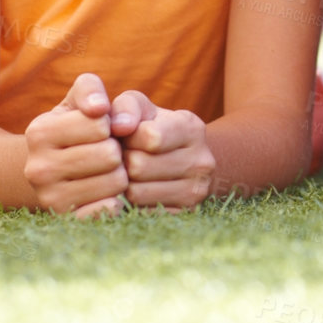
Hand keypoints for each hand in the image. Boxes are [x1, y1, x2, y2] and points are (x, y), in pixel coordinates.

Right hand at [23, 73, 127, 217]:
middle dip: (117, 150)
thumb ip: (90, 90)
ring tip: (106, 171)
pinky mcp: (67, 221)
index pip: (101, 125)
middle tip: (106, 152)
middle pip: (109, 155)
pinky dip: (117, 200)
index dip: (109, 124)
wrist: (54, 168)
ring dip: (120, 174)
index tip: (100, 129)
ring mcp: (49, 199)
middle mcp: (37, 169)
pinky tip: (106, 193)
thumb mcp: (78, 100)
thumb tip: (99, 108)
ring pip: (115, 183)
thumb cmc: (76, 126)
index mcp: (39, 132)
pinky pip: (109, 210)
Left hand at [111, 91, 217, 211]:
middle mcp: (202, 161)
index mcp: (192, 128)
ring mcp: (197, 191)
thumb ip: (127, 108)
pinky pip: (141, 214)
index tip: (128, 136)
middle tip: (125, 157)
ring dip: (123, 184)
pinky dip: (130, 204)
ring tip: (129, 174)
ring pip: (137, 193)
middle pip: (140, 167)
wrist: (182, 158)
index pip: (150, 137)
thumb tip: (120, 126)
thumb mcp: (141, 108)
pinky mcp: (185, 214)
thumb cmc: (151, 127)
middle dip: (123, 161)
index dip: (128, 136)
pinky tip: (136, 190)